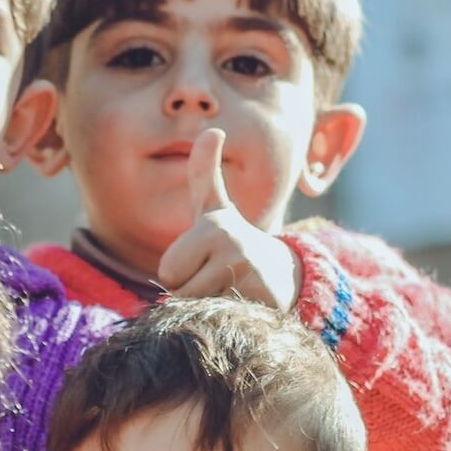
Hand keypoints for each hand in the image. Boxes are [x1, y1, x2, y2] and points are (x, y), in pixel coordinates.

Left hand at [155, 129, 301, 310]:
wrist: (282, 274)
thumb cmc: (233, 242)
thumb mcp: (215, 209)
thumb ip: (205, 173)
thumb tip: (212, 130)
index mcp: (213, 226)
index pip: (168, 272)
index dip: (181, 275)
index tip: (204, 263)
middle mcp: (232, 246)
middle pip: (181, 292)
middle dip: (193, 293)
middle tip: (216, 279)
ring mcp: (249, 273)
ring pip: (200, 308)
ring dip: (211, 308)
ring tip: (229, 290)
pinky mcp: (263, 300)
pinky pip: (222, 319)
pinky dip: (228, 320)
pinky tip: (243, 305)